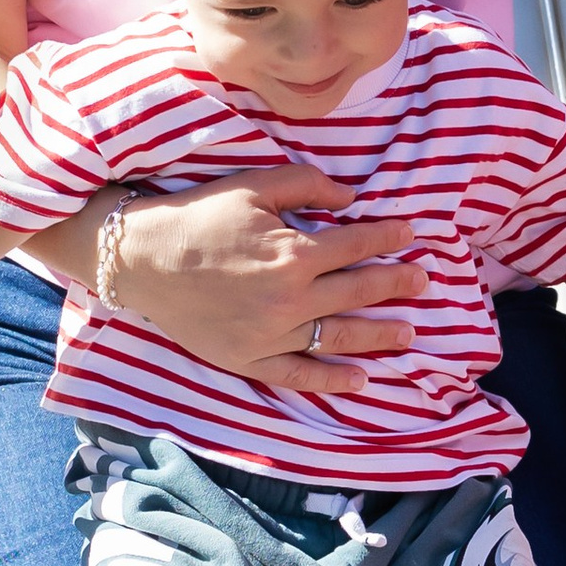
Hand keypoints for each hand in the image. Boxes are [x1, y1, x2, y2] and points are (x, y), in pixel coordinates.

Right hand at [114, 169, 418, 390]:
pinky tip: (360, 379)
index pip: (357, 245)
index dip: (388, 238)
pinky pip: (300, 374)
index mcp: (295, 252)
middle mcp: (291, 298)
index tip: (410, 234)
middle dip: (396, 284)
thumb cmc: (199, 216)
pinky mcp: (251, 359)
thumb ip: (306, 185)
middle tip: (423, 282)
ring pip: (339, 336)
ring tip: (408, 333)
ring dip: (379, 335)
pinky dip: (332, 379)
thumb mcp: (253, 185)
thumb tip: (350, 197)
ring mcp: (273, 334)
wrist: (142, 259)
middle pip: (359, 292)